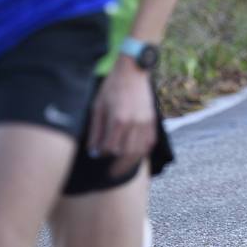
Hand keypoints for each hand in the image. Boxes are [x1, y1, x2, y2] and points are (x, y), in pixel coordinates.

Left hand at [86, 60, 155, 179]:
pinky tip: (136, 157)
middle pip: (127, 154)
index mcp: (118, 120)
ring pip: (140, 151)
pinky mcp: (152, 119)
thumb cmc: (112, 87)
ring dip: (131, 163)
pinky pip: (150, 142)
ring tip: (122, 170)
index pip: (110, 148)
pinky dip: (143, 152)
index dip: (102, 154)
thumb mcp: (98, 107)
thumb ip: (96, 130)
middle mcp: (134, 123)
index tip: (97, 154)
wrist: (133, 70)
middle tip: (110, 175)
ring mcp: (146, 122)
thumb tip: (94, 150)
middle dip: (118, 167)